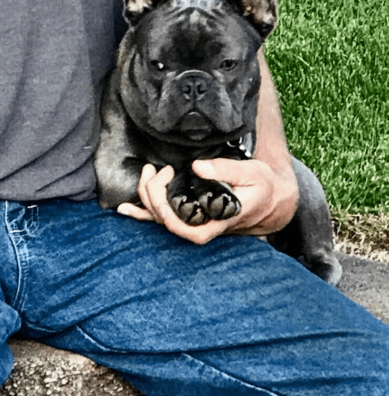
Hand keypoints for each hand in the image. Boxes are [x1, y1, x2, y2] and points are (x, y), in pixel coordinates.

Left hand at [117, 158, 298, 242]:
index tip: (167, 178)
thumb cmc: (261, 186)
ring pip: (160, 218)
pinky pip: (161, 217)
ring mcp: (194, 221)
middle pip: (165, 220)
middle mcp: (202, 225)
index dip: (166, 209)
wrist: (270, 199)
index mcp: (217, 220)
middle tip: (160, 169)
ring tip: (149, 170)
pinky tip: (124, 209)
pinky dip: (141, 212)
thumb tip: (197, 167)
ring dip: (146, 195)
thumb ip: (226, 170)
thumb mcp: (251, 173)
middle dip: (153, 193)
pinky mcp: (189, 214)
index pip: (185, 228)